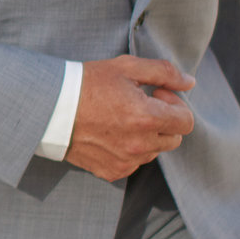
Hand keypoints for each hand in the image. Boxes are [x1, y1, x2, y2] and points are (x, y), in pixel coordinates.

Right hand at [64, 55, 196, 182]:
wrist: (49, 107)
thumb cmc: (88, 83)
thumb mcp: (126, 67)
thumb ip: (164, 73)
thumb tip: (190, 83)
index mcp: (147, 118)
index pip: (187, 121)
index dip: (176, 105)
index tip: (157, 95)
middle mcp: (140, 145)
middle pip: (174, 139)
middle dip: (164, 122)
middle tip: (140, 105)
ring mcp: (126, 161)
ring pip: (154, 152)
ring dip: (147, 137)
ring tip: (121, 119)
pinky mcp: (112, 171)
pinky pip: (133, 163)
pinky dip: (129, 151)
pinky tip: (110, 134)